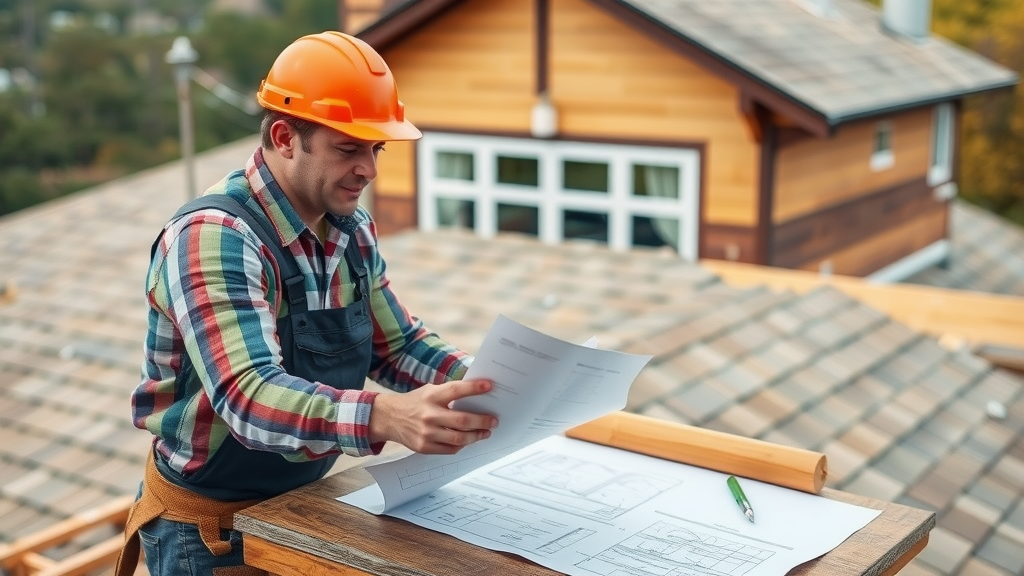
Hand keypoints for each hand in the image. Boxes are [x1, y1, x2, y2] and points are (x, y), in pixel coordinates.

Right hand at [368, 379, 498, 453]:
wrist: (388, 418)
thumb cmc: (414, 402)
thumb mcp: (430, 391)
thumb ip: (450, 393)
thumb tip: (477, 395)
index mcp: (431, 396)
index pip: (457, 391)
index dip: (475, 388)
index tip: (490, 386)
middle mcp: (429, 415)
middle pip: (463, 421)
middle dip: (482, 421)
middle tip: (494, 421)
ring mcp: (426, 433)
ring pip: (459, 439)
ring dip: (476, 437)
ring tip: (485, 432)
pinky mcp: (424, 447)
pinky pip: (449, 450)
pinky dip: (461, 445)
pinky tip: (467, 441)